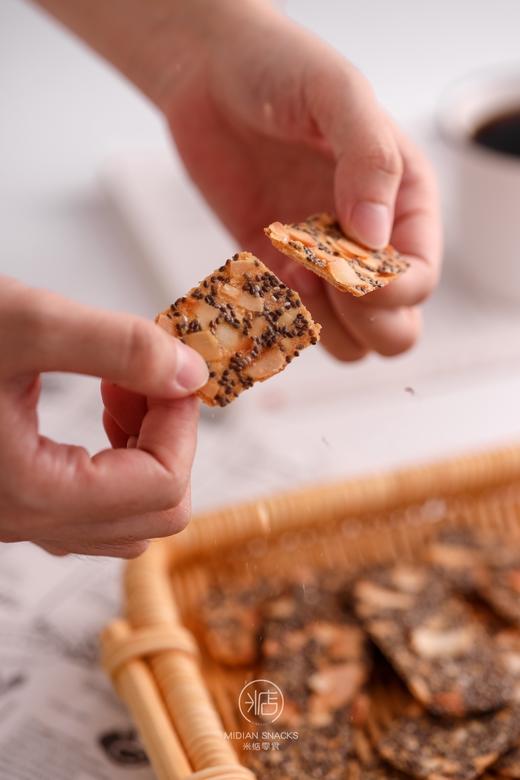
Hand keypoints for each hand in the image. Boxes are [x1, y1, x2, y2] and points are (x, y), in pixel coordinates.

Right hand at [0, 277, 207, 556]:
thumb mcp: (24, 323)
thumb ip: (117, 346)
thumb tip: (191, 374)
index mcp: (33, 491)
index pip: (164, 486)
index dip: (184, 422)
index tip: (173, 366)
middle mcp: (27, 520)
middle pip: (157, 513)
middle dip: (170, 438)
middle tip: (145, 377)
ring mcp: (20, 516)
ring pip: (130, 516)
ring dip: (147, 449)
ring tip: (120, 386)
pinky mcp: (15, 497)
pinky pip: (96, 505)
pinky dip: (119, 458)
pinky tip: (101, 404)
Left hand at [163, 1, 441, 360]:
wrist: (211, 75)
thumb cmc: (282, 70)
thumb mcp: (338, 95)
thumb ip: (370, 160)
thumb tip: (375, 237)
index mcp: (404, 203)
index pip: (419, 280)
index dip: (390, 291)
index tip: (346, 270)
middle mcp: (369, 242)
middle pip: (394, 329)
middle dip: (364, 320)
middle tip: (321, 276)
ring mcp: (321, 263)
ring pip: (345, 341)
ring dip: (319, 324)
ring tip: (289, 266)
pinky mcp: (276, 271)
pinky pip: (289, 324)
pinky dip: (276, 315)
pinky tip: (262, 267)